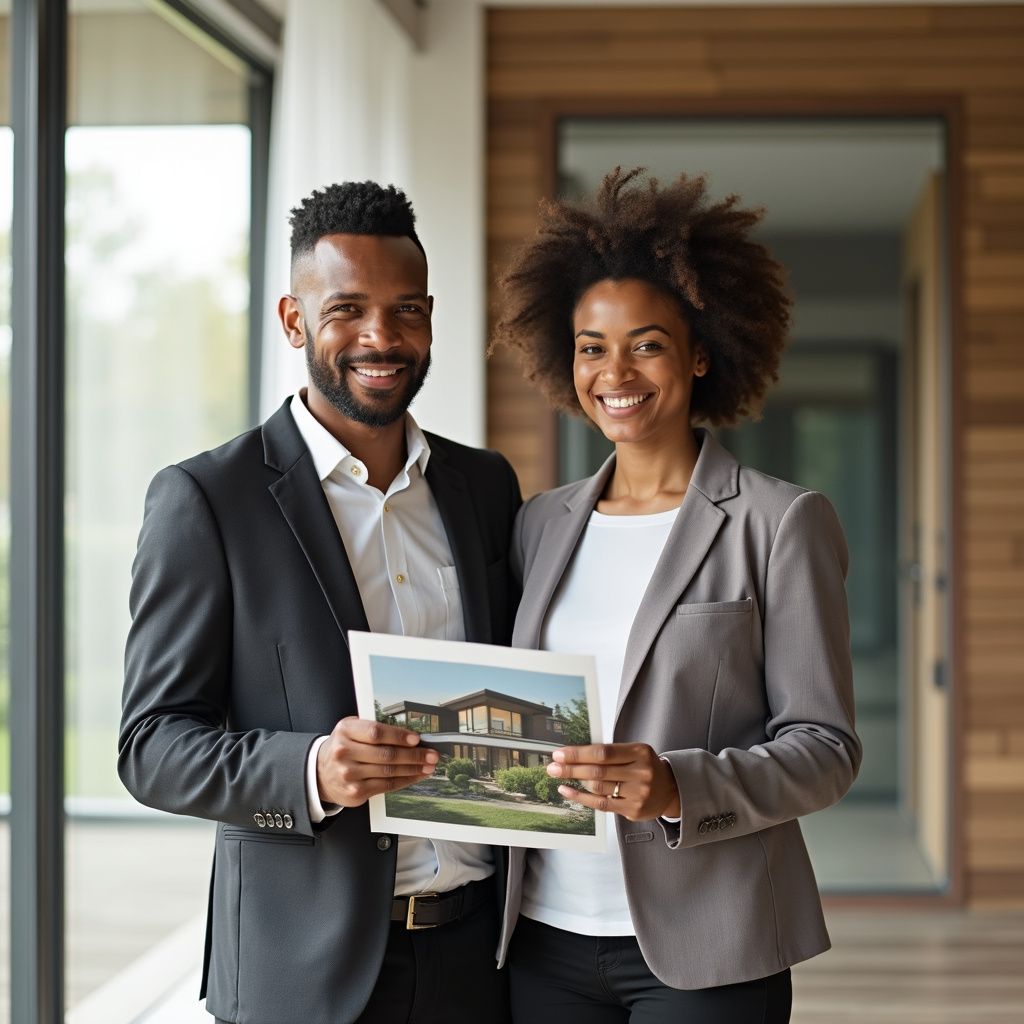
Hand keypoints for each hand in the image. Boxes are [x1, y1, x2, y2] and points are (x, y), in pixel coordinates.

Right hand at [317, 717, 437, 807]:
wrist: (321, 773)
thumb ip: (374, 728)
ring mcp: (349, 775)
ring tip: (428, 766)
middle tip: (431, 754)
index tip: (416, 739)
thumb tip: (409, 735)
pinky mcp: (356, 792)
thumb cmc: (344, 747)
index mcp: (345, 731)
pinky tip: (416, 776)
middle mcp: (344, 753)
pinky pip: (386, 786)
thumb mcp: (351, 730)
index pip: (376, 733)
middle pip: (386, 754)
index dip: (399, 736)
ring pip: (389, 772)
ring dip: (413, 769)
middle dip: (414, 755)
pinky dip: (405, 781)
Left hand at [546, 743, 680, 820]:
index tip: (560, 753)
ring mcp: (638, 793)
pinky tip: (567, 792)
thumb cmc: (645, 767)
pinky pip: (601, 804)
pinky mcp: (633, 809)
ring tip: (558, 776)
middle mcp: (640, 772)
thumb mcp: (634, 752)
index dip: (579, 753)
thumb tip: (575, 753)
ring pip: (598, 787)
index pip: (603, 752)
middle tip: (552, 766)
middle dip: (571, 768)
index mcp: (640, 752)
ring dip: (574, 781)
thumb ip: (610, 753)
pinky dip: (581, 798)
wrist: (670, 790)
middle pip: (598, 770)